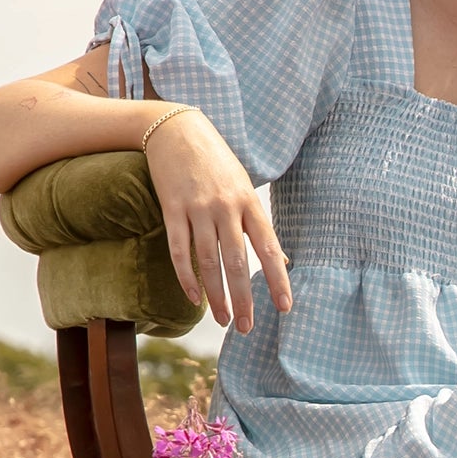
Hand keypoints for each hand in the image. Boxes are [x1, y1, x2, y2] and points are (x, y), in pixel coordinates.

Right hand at [142, 109, 291, 333]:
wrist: (177, 130)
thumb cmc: (217, 163)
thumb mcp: (245, 188)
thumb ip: (260, 226)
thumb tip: (283, 261)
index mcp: (250, 203)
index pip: (269, 249)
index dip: (278, 280)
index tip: (284, 308)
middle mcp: (226, 207)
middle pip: (238, 262)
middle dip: (244, 298)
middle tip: (247, 327)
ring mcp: (197, 208)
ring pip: (208, 261)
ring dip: (216, 295)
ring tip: (223, 320)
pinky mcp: (171, 208)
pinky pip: (179, 250)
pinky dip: (186, 277)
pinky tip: (194, 297)